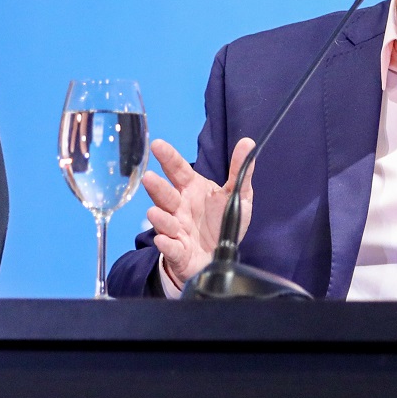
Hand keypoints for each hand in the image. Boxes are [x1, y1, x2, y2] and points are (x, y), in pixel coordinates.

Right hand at [141, 137, 254, 292]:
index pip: (178, 170)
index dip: (168, 158)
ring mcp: (176, 229)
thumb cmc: (222, 221)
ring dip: (160, 217)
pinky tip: (163, 240)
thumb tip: (248, 142)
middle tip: (148, 177)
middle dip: (157, 187)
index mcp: (192, 189)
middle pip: (165, 195)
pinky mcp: (178, 251)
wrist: (219, 255)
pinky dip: (166, 244)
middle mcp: (180, 207)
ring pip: (164, 221)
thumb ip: (240, 171)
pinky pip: (170, 247)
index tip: (157, 145)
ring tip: (154, 212)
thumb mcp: (236, 195)